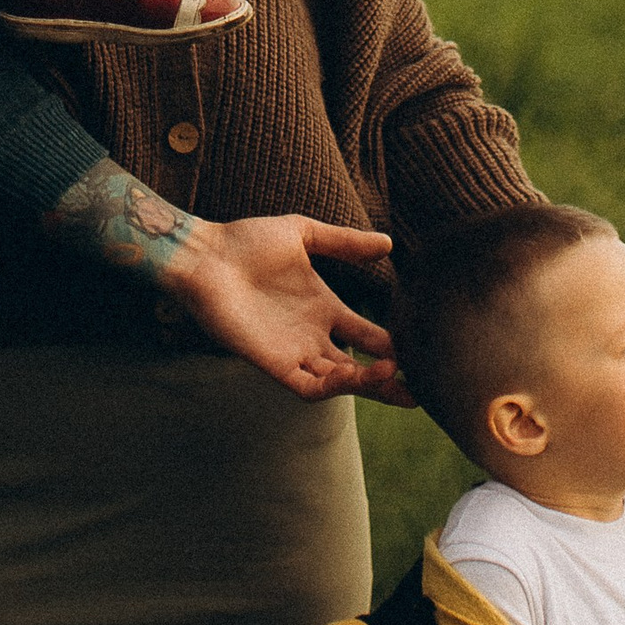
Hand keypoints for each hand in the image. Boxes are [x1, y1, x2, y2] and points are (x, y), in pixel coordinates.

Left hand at [161, 213, 398, 397]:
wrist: (206, 255)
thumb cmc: (246, 241)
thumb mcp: (303, 234)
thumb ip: (344, 243)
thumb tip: (388, 243)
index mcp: (322, 307)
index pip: (366, 334)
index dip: (390, 345)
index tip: (418, 350)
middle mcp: (312, 335)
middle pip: (357, 367)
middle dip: (387, 380)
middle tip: (418, 390)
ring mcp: (293, 352)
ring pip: (338, 381)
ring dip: (366, 383)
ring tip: (394, 377)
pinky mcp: (274, 364)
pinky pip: (309, 387)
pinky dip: (333, 387)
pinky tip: (354, 376)